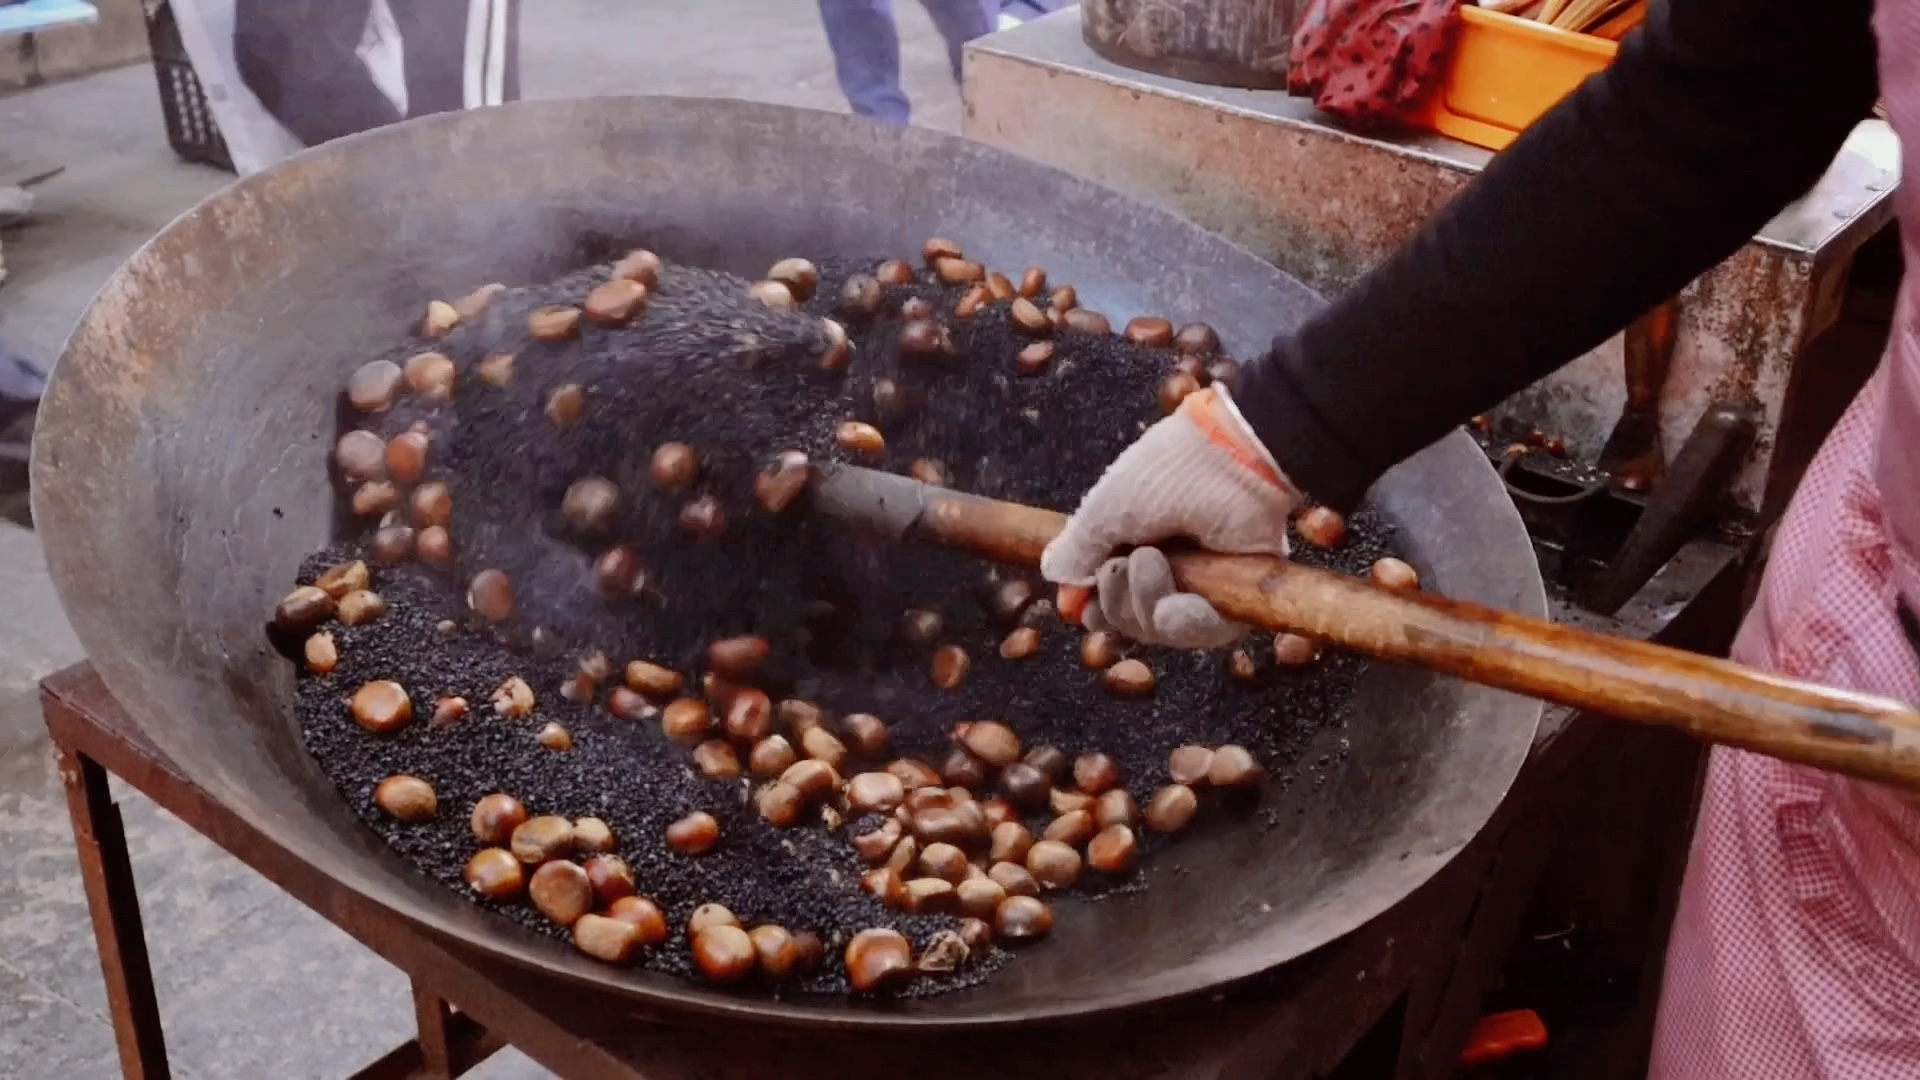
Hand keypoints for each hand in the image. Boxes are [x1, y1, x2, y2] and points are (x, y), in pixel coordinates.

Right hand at [1040, 385, 1299, 648]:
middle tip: (1120, 566)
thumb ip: (1076, 549)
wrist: (1226, 461)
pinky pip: (1204, 633)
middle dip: (1115, 602)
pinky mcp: (1236, 596)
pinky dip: (1183, 623)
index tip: (1074, 605)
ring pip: (1161, 630)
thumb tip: (1051, 573)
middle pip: (1128, 620)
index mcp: (1137, 544)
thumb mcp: (1103, 511)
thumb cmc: (1164, 475)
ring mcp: (1202, 584)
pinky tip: (1176, 601)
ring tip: (1153, 561)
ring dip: (1145, 603)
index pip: (1107, 596)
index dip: (1090, 606)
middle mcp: (1168, 568)